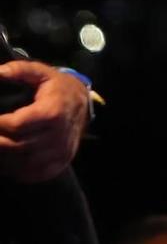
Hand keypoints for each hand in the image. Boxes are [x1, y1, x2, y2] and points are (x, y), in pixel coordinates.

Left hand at [0, 61, 90, 181]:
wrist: (82, 103)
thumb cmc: (56, 87)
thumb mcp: (40, 72)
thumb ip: (17, 70)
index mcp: (53, 112)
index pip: (16, 125)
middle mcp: (59, 135)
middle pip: (17, 146)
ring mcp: (61, 151)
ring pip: (24, 163)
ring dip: (4, 159)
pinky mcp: (61, 162)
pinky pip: (35, 173)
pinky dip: (17, 172)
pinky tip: (6, 162)